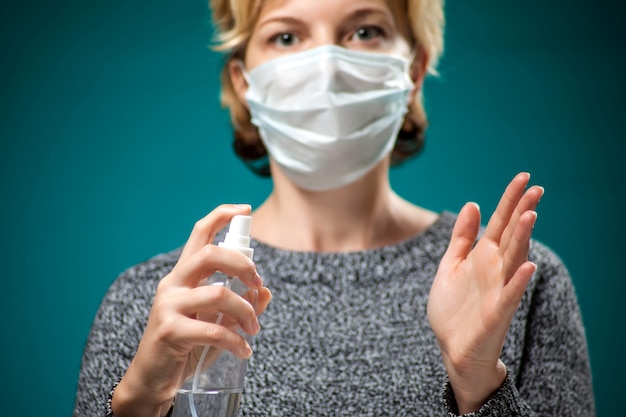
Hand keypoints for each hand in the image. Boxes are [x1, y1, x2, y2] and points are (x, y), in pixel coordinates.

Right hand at [112, 204, 271, 416]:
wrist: (154, 380)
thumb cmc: (187, 347)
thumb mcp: (216, 321)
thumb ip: (240, 305)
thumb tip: (265, 292)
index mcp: (184, 276)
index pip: (199, 234)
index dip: (221, 216)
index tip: (244, 209)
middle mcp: (173, 284)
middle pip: (209, 254)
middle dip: (242, 264)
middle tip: (258, 283)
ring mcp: (168, 306)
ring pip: (218, 293)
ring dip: (245, 311)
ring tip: (253, 329)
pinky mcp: (169, 331)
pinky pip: (213, 329)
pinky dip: (236, 341)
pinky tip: (244, 350)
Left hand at [427, 173, 542, 413]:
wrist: (452, 348)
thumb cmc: (453, 309)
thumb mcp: (450, 266)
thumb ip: (461, 238)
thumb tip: (472, 204)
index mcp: (483, 256)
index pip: (499, 222)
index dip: (510, 200)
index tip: (523, 178)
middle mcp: (495, 268)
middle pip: (512, 235)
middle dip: (522, 212)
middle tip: (536, 189)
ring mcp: (498, 289)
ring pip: (514, 259)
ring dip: (523, 238)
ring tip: (530, 215)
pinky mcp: (497, 311)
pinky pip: (510, 294)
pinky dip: (518, 281)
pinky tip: (528, 266)